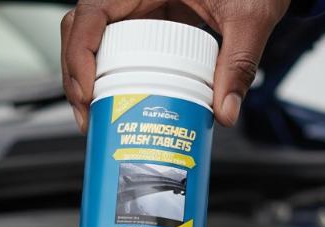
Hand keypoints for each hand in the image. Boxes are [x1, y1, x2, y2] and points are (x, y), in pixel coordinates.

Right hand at [61, 0, 291, 132]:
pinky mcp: (147, 23)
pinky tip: (120, 104)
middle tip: (89, 116)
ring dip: (88, 80)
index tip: (88, 93)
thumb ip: (239, 62)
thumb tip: (225, 111)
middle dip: (77, 77)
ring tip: (97, 117)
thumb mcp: (247, 15)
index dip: (79, 54)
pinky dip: (111, 77)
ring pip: (93, 41)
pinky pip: (116, 48)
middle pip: (81, 31)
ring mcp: (137, 8)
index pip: (91, 13)